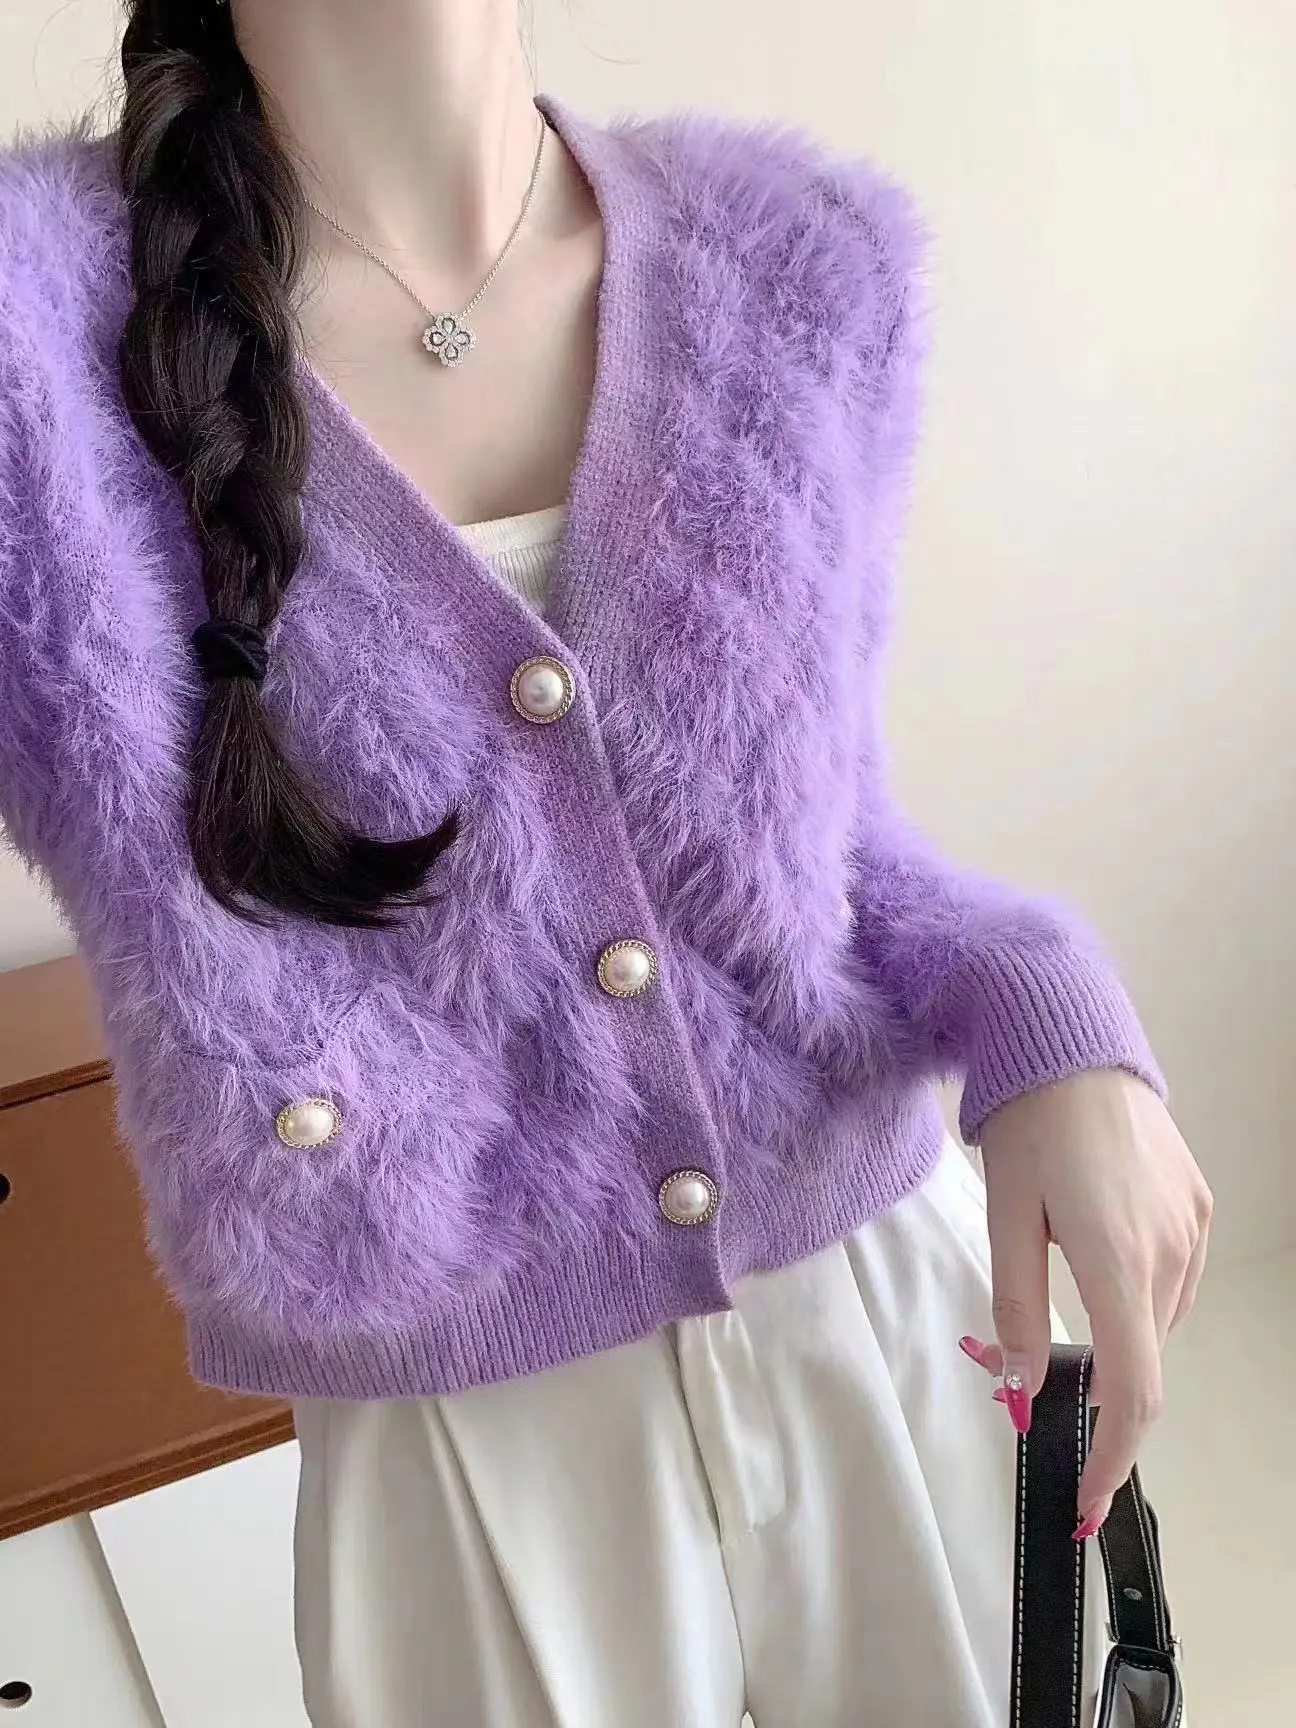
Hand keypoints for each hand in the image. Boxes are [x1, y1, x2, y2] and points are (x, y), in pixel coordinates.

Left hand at [959, 1068, 1211, 1538]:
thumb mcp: (1004, 1215)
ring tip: (1058, 1296)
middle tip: (1034, 1378)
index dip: (1115, 1455)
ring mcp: (1193, 1227)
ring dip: (1117, 1337)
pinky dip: (1138, 1297)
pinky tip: (1099, 1263)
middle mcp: (1170, 1251)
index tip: (1089, 1496)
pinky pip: (1174, 1279)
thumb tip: (1027, 1387)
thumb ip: (1017, 1307)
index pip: (1135, 1389)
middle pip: (1142, 1358)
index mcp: (1118, 1259)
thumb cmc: (1028, 1124)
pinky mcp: (1199, 1205)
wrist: (1071, 1041)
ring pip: (1157, 1319)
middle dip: (1096, 1390)